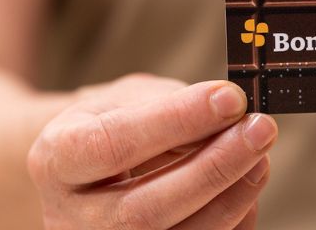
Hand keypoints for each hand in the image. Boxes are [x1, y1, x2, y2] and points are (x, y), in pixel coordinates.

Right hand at [27, 74, 276, 228]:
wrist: (90, 167)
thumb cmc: (112, 124)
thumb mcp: (128, 99)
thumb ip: (173, 105)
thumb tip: (232, 115)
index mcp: (55, 160)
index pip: (113, 144)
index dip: (177, 121)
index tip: (230, 98)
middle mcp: (70, 216)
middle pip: (145, 209)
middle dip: (214, 167)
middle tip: (260, 129)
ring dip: (232, 196)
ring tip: (260, 155)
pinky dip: (233, 218)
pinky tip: (246, 184)